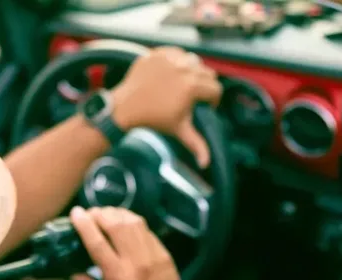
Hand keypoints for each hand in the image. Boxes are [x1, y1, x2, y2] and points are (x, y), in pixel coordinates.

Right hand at [68, 206, 196, 279]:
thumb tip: (68, 266)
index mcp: (117, 276)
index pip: (97, 242)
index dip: (84, 224)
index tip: (75, 212)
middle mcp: (136, 262)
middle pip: (117, 225)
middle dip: (101, 214)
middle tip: (91, 213)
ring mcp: (153, 255)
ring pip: (134, 222)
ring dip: (117, 213)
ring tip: (107, 214)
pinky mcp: (165, 254)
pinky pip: (147, 231)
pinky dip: (133, 222)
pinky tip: (125, 224)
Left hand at [111, 47, 221, 167]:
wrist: (125, 107)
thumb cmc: (153, 119)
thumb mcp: (178, 130)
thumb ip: (196, 144)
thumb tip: (205, 163)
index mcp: (192, 86)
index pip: (216, 89)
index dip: (212, 101)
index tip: (203, 107)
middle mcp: (183, 68)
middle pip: (208, 73)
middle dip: (204, 85)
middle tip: (193, 96)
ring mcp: (170, 59)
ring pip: (194, 60)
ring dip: (192, 71)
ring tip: (182, 84)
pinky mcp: (158, 53)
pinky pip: (177, 53)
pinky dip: (177, 61)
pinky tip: (171, 74)